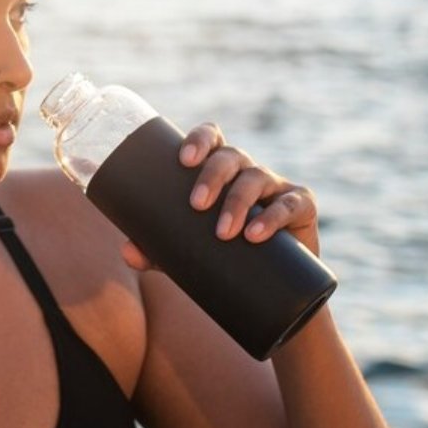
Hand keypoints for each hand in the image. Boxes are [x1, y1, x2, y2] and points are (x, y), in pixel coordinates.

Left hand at [119, 122, 321, 270]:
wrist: (270, 287)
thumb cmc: (223, 256)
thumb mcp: (186, 253)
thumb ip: (156, 250)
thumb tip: (127, 251)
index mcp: (220, 171)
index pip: (211, 139)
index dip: (199, 140)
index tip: (183, 159)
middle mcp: (247, 171)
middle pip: (231, 156)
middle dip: (213, 175)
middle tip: (196, 205)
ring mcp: (276, 187)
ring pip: (256, 178)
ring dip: (237, 201)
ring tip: (223, 232)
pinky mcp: (301, 207)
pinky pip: (290, 204)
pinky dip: (273, 218)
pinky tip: (255, 234)